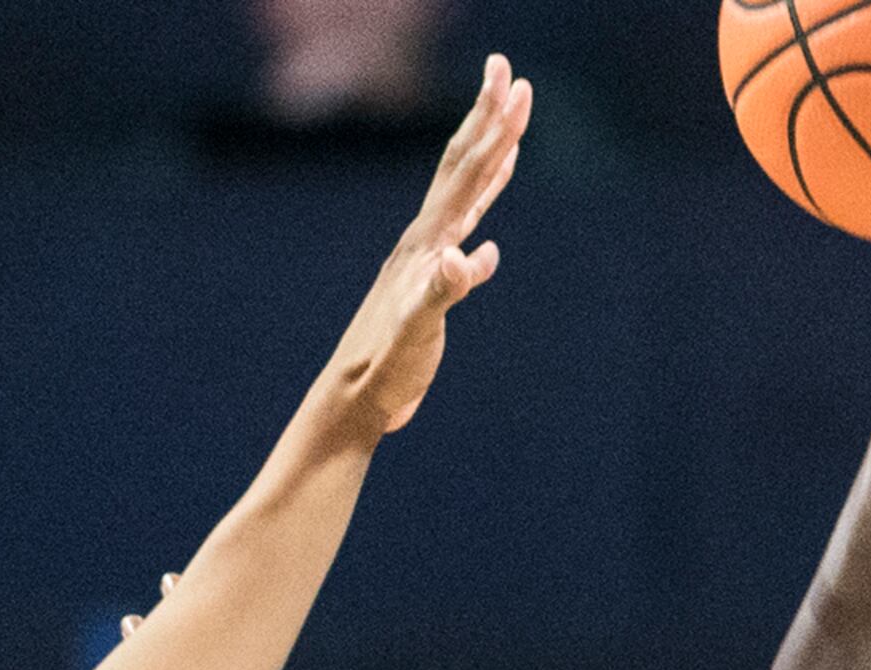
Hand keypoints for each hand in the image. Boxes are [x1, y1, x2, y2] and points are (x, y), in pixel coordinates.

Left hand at [315, 53, 530, 437]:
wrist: (354, 401)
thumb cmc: (382, 371)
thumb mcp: (414, 332)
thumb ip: (439, 293)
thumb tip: (463, 258)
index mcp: (426, 245)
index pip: (467, 173)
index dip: (494, 128)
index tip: (516, 82)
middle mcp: (423, 243)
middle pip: (461, 165)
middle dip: (488, 116)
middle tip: (507, 68)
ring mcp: (424, 264)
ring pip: (461, 196)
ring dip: (486, 157)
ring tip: (506, 121)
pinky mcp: (427, 291)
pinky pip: (460, 243)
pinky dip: (478, 228)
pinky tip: (487, 240)